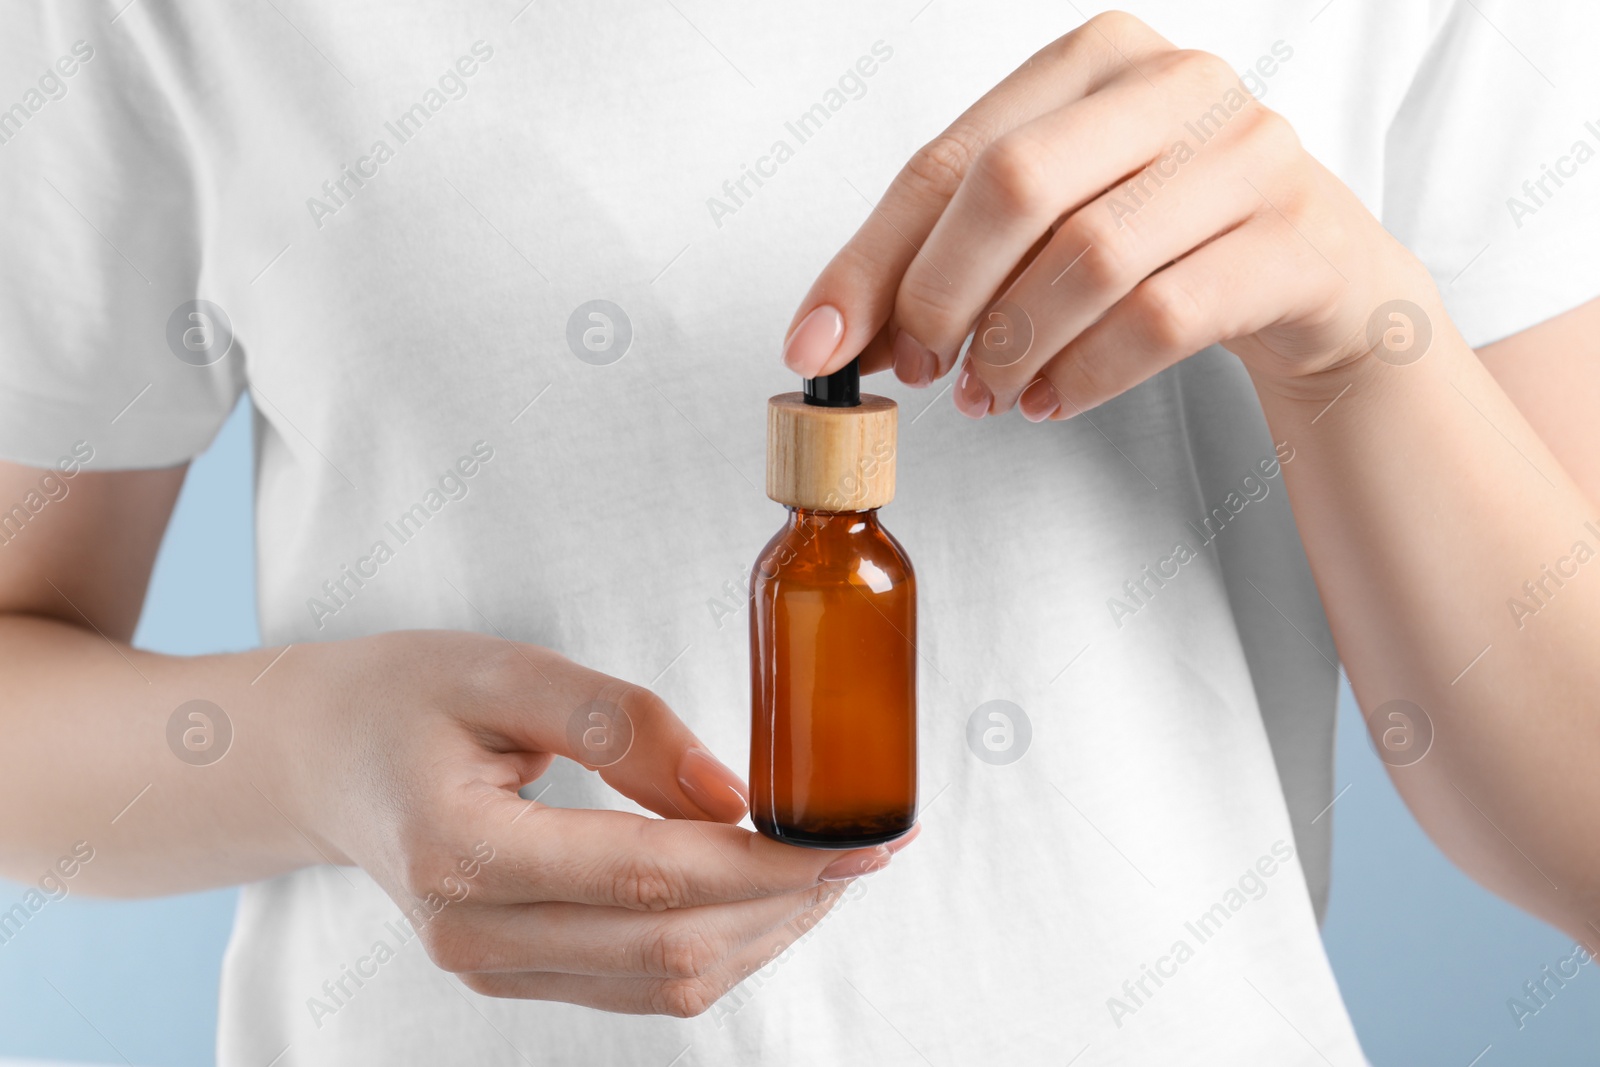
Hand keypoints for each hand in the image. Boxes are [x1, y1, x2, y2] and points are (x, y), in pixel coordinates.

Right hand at [284, 630, 913, 1016]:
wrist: (321, 758)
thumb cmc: (402, 697)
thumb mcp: (503, 671)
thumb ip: (618, 724)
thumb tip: (729, 792)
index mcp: (461, 850)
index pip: (650, 877)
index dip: (766, 865)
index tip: (852, 840)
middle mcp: (472, 932)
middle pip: (672, 948)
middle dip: (785, 904)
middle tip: (860, 849)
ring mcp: (491, 966)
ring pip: (666, 984)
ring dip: (762, 933)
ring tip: (822, 869)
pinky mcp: (514, 972)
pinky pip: (639, 985)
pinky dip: (717, 946)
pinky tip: (759, 894)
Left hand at [781, 11, 1438, 418]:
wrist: (1315, 275)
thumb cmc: (1163, 241)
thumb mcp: (1053, 225)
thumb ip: (950, 258)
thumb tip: (837, 335)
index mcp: (1092, 60)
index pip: (949, 158)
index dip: (871, 259)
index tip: (817, 346)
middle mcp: (1173, 82)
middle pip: (1016, 186)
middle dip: (944, 295)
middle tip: (919, 370)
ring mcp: (1247, 152)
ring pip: (1091, 255)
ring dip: (1015, 347)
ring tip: (986, 398)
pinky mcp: (1295, 236)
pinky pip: (1164, 316)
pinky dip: (1087, 374)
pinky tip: (1050, 401)